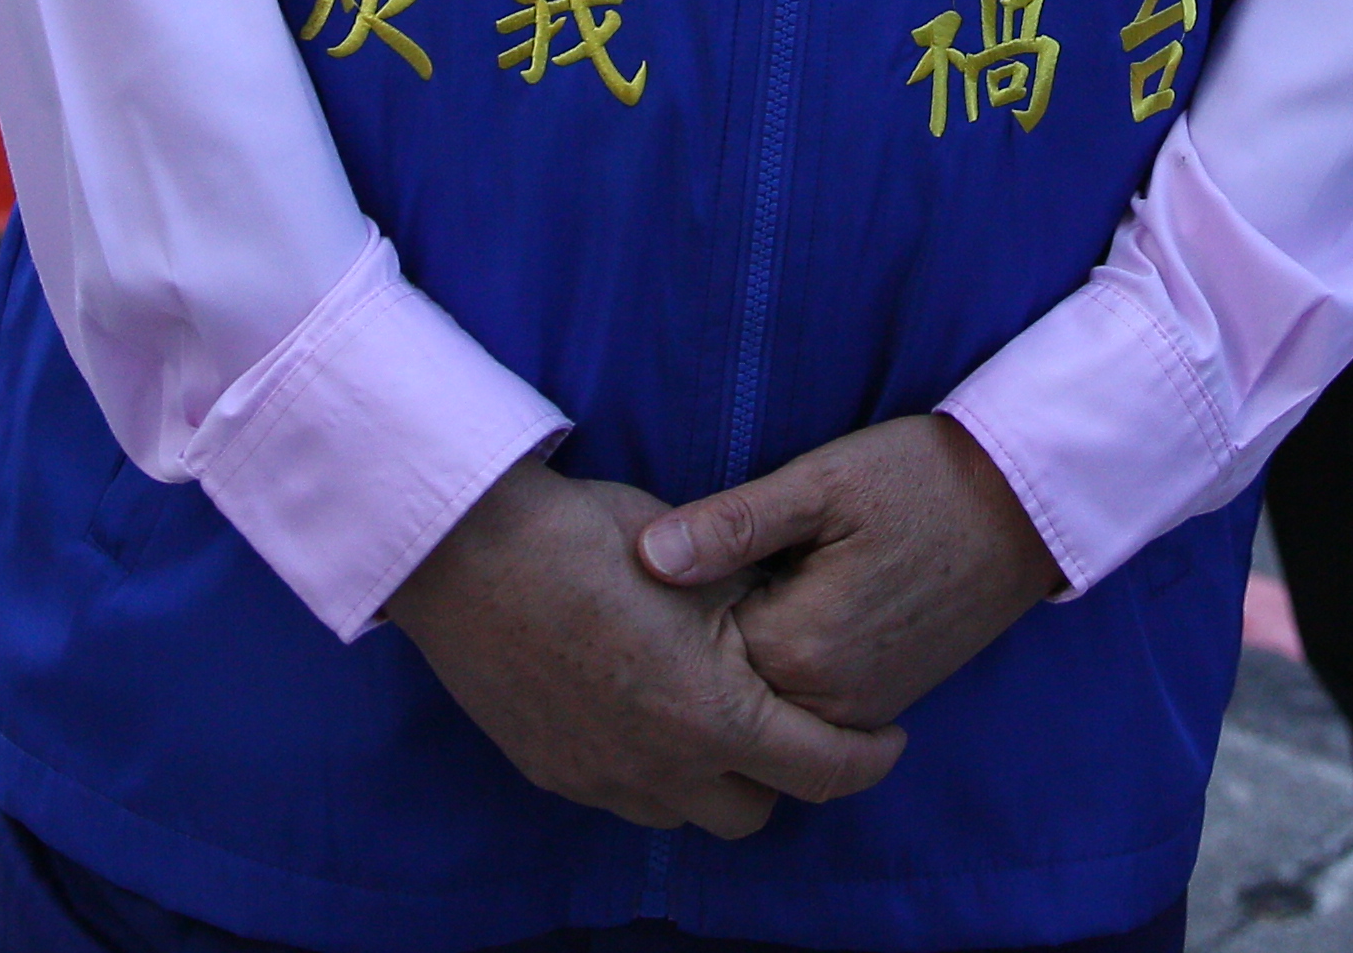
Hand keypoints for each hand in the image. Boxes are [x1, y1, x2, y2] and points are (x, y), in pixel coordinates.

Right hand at [379, 458, 902, 834]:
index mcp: (713, 717)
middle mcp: (661, 769)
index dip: (869, 760)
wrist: (466, 552)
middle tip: (789, 720)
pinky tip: (644, 708)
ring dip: (713, 779)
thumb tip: (798, 624)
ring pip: (686, 814)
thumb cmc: (588, 537)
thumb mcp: (702, 564)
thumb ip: (758, 612)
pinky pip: (626, 797)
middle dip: (784, 776)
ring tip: (713, 713)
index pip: (823, 773)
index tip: (885, 738)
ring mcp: (601, 780)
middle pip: (756, 814)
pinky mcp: (553, 774)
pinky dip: (653, 770)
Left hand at [634, 415, 1061, 731]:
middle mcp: (825, 699)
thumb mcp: (822, 482)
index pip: (691, 648)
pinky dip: (784, 670)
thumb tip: (646, 556)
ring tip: (750, 583)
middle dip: (700, 637)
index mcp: (798, 646)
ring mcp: (858, 710)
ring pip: (763, 702)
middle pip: (722, 686)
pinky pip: (805, 707)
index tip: (674, 555)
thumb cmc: (920, 479)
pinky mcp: (882, 705)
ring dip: (743, 656)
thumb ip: (731, 526)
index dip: (672, 602)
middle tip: (712, 565)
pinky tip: (788, 607)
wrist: (1024, 505)